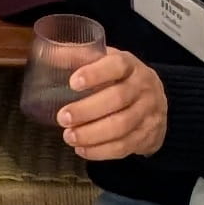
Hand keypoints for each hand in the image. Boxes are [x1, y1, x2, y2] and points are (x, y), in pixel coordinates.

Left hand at [53, 42, 170, 163]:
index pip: (117, 66)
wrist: (156, 101)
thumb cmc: (121, 78)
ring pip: (121, 126)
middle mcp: (143, 87)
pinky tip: (82, 150)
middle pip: (118, 98)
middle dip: (87, 110)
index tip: (73, 83)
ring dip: (92, 134)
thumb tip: (47, 53)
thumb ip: (77, 57)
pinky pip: (124, 147)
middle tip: (63, 118)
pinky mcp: (147, 136)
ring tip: (69, 136)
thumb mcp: (105, 62)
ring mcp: (148, 113)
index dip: (95, 73)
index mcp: (130, 65)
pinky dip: (101, 151)